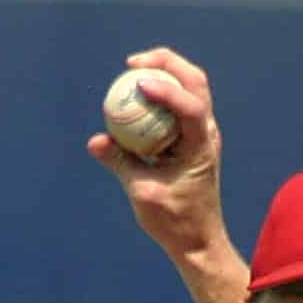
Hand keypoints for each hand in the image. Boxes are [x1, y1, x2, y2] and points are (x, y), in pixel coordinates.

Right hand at [86, 45, 225, 251]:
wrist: (197, 240)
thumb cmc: (174, 222)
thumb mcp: (142, 193)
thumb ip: (120, 162)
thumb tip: (95, 140)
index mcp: (201, 147)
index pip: (191, 106)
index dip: (166, 89)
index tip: (136, 82)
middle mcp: (207, 134)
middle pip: (195, 81)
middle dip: (165, 62)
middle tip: (132, 63)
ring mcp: (202, 133)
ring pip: (190, 87)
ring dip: (164, 72)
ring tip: (132, 72)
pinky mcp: (192, 138)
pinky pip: (177, 105)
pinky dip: (158, 94)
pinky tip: (134, 96)